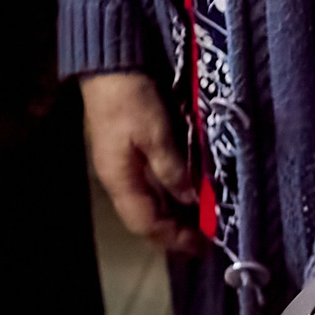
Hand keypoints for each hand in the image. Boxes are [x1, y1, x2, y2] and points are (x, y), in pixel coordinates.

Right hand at [81, 72, 203, 253]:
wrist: (108, 67)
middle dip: (174, 233)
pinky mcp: (128, 154)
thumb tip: (190, 200)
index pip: (147, 224)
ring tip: (201, 223)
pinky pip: (149, 187)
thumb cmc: (131, 98)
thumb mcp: (157, 133)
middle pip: (146, 219)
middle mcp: (118, 180)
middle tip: (206, 238)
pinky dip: (169, 197)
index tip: (202, 246)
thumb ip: (173, 170)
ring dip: (174, 217)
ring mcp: (122, 167)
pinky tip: (187, 197)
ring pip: (148, 204)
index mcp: (120, 180)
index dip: (174, 239)